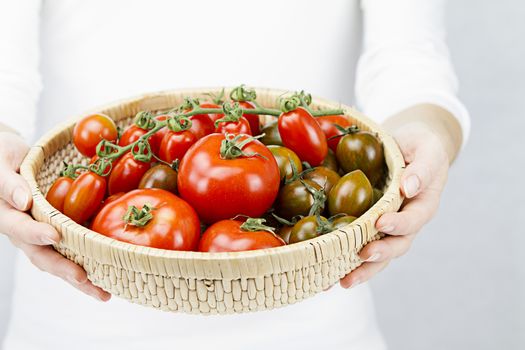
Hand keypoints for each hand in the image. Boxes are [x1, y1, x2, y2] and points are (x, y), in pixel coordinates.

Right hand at [0, 131, 110, 300]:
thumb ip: (9, 183)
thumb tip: (24, 201)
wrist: (8, 158)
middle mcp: (23, 230)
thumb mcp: (1, 162)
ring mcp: (39, 234)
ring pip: (57, 260)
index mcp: (6, 214)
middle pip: (41, 255)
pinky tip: (107, 275)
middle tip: (85, 280)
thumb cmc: (2, 154)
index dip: (35, 233)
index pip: (19, 227)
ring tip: (103, 293)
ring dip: (79, 278)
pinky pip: (70, 250)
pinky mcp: (55, 231)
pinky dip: (87, 263)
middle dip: (64, 269)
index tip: (54, 235)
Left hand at [340, 122, 449, 287]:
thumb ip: (422, 168)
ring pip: (379, 254)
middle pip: (397, 245)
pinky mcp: (370, 227)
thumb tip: (409, 187)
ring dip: (363, 270)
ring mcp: (389, 228)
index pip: (414, 219)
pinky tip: (327, 273)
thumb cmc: (421, 147)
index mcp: (423, 205)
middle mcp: (407, 222)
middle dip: (380, 254)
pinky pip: (360, 245)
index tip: (382, 222)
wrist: (410, 149)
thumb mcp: (428, 150)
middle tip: (362, 257)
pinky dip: (346, 261)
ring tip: (343, 282)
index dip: (399, 224)